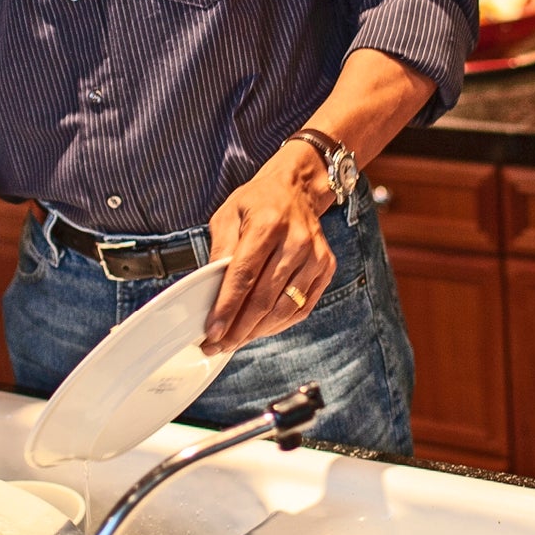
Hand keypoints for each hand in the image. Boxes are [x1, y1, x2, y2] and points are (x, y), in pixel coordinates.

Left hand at [201, 146, 336, 355]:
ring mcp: (315, 257)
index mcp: (267, 225)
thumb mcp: (228, 215)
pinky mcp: (325, 268)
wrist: (298, 189)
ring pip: (283, 309)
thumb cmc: (259, 202)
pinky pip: (301, 307)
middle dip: (238, 329)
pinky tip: (260, 328)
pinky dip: (279, 324)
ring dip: (257, 332)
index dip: (227, 309)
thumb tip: (209, 290)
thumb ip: (219, 250)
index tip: (212, 332)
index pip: (244, 277)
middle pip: (264, 299)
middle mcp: (296, 242)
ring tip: (235, 341)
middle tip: (217, 346)